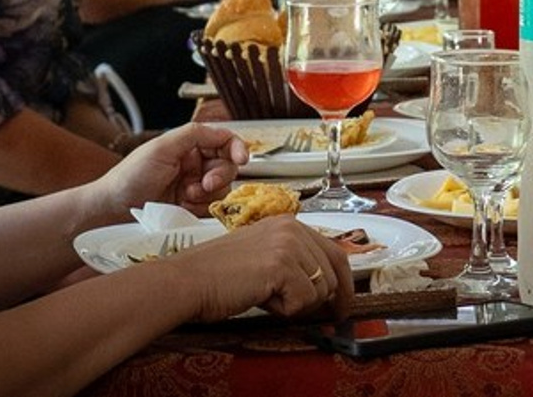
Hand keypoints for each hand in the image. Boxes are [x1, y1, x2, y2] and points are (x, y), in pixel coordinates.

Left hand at [97, 124, 248, 214]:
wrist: (109, 212)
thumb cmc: (129, 177)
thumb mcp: (161, 147)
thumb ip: (194, 134)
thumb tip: (224, 132)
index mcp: (190, 147)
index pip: (224, 141)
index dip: (238, 148)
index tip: (243, 159)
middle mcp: (195, 166)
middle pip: (227, 166)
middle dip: (219, 175)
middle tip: (203, 184)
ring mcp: (193, 189)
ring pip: (222, 189)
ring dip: (207, 194)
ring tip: (185, 198)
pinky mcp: (190, 211)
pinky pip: (211, 209)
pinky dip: (201, 209)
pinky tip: (183, 209)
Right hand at [179, 217, 354, 322]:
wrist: (188, 281)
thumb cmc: (219, 275)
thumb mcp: (263, 256)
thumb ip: (293, 261)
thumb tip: (324, 286)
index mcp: (290, 223)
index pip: (335, 251)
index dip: (344, 281)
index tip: (344, 303)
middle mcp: (293, 228)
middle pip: (333, 272)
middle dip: (317, 299)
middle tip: (291, 308)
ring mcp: (288, 245)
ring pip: (320, 289)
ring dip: (296, 304)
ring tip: (265, 297)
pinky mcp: (281, 265)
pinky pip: (303, 300)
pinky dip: (285, 310)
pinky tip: (261, 299)